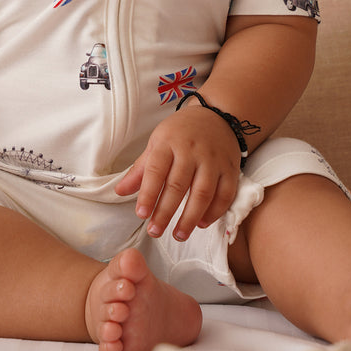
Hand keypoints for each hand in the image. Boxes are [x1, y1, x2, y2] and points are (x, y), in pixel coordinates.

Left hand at [115, 103, 240, 241]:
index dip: (148, 194)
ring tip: (178, 235)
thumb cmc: (180, 133)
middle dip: (165, 212)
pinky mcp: (230, 168)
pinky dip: (214, 212)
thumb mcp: (156, 144)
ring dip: (190, 217)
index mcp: (168, 143)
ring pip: (203, 192)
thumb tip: (120, 192)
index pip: (156, 171)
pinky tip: (201, 223)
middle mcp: (191, 151)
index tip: (141, 215)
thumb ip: (140, 170)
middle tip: (155, 231)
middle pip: (178, 185)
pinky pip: (225, 194)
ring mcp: (213, 159)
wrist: (215, 116)